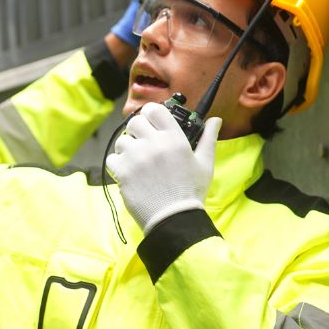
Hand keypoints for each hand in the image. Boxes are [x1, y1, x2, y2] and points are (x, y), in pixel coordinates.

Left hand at [104, 103, 219, 232]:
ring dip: (127, 148)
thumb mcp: (205, 163)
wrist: (174, 218)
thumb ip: (208, 138)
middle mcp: (153, 144)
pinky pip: (112, 158)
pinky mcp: (123, 172)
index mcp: (174, 138)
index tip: (152, 122)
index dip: (150, 113)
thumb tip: (216, 120)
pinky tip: (129, 172)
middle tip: (143, 143)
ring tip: (137, 160)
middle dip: (137, 130)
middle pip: (134, 122)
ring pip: (121, 140)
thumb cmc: (191, 191)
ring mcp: (136, 157)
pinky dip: (118, 164)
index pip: (154, 109)